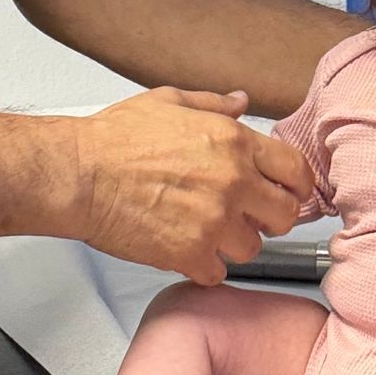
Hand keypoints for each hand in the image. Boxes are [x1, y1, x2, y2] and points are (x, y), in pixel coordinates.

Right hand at [73, 88, 314, 286]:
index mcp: (232, 142)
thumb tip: (241, 102)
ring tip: (204, 230)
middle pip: (284, 215)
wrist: (78, 174)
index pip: (296, 170)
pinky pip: (217, 272)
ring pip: (252, 248)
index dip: (296, 185)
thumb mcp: (168, 102)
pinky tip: (183, 248)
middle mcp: (232, 182)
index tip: (288, 192)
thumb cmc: (113, 139)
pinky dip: (203, 266)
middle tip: (245, 215)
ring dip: (232, 243)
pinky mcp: (190, 254)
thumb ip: (213, 105)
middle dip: (268, 217)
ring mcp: (214, 221)